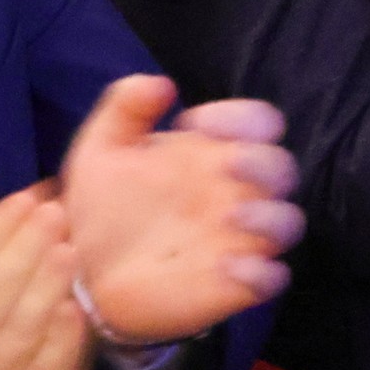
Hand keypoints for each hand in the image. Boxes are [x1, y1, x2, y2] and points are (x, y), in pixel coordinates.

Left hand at [62, 77, 299, 344]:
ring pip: (288, 222)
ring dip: (271, 217)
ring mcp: (239, 239)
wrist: (81, 272)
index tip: (199, 123)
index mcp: (213, 152)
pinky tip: (227, 267)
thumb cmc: (101, 205)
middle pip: (281, 169)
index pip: (256, 121)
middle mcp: (235, 191)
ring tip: (232, 216)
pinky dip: (261, 273)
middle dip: (264, 163)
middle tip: (229, 165)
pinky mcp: (234, 285)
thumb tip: (162, 84)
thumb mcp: (102, 148)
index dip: (241, 117)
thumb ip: (126, 106)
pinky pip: (270, 278)